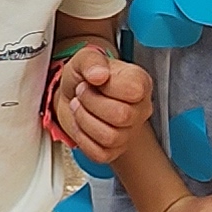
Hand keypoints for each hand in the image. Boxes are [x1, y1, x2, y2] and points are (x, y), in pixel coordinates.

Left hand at [52, 45, 152, 161]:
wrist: (70, 95)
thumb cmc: (84, 77)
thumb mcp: (84, 58)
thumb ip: (92, 60)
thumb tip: (99, 74)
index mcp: (140, 83)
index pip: (133, 92)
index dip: (106, 87)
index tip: (93, 81)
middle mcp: (140, 109)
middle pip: (122, 116)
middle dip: (91, 103)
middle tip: (82, 94)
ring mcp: (129, 133)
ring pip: (110, 137)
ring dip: (84, 120)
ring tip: (80, 107)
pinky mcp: (114, 151)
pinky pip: (99, 153)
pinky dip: (82, 138)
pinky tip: (82, 124)